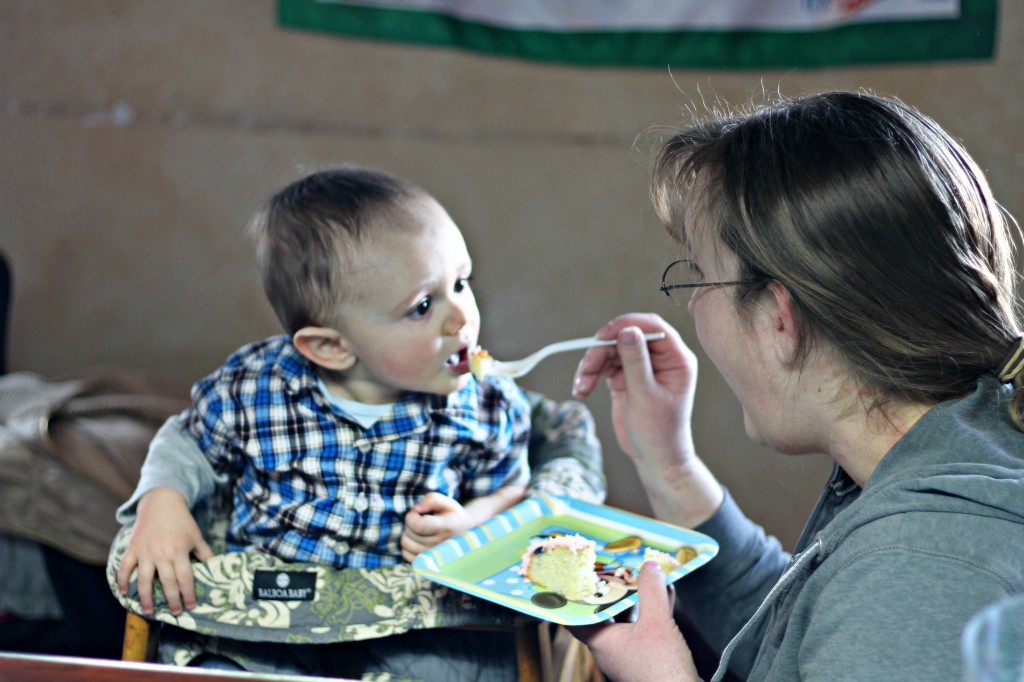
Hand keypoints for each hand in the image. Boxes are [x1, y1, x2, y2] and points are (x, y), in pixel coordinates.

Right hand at [116, 487, 212, 615]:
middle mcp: (162, 554)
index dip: (188, 594)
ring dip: (145, 598)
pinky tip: (124, 593)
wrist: (162, 502)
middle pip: (166, 583)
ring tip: (149, 611)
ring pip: (144, 580)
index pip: (185, 578)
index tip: (191, 606)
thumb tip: (215, 568)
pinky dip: (122, 581)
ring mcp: (145, 552)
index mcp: (179, 551)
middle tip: (175, 613)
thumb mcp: (196, 536)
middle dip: (171, 600)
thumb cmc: (182, 521)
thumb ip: (205, 553)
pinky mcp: (133, 548)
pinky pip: (125, 567)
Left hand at [400, 492, 468, 560]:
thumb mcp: (446, 502)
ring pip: (405, 543)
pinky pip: (405, 553)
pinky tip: (419, 540)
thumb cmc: (452, 516)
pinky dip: (409, 545)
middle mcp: (442, 545)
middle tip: (423, 520)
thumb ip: (431, 500)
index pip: (419, 525)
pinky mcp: (427, 565)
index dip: (412, 516)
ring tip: (422, 530)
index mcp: (448, 527)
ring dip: (409, 533)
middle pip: (410, 533)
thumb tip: (417, 510)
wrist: (465, 535)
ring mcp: (435, 558)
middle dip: (411, 522)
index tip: (418, 512)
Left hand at [569, 562, 700, 681]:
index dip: (575, 595)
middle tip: (620, 566)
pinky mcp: (646, 659)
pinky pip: (645, 628)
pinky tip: (667, 594)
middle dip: (615, 588)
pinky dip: (653, 611)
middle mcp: (609, 648)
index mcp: (600, 640)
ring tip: (649, 575)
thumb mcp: (657, 622)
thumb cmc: (662, 670)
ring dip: (639, 598)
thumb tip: (648, 566)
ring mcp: (628, 655)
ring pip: (628, 619)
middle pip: (606, 612)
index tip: (578, 575)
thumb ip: (651, 590)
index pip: (576, 616)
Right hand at [572, 313, 721, 526]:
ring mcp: (641, 367)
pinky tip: (581, 390)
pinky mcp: (625, 378)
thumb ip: (636, 362)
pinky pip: (603, 366)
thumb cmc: (658, 432)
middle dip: (603, 349)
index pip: (653, 327)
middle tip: (587, 366)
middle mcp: (659, 359)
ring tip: (582, 386)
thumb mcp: (646, 396)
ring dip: (592, 364)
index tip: (605, 334)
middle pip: (626, 336)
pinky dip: (590, 375)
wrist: (654, 459)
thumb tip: (628, 330)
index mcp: (676, 359)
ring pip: (611, 350)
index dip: (628, 325)